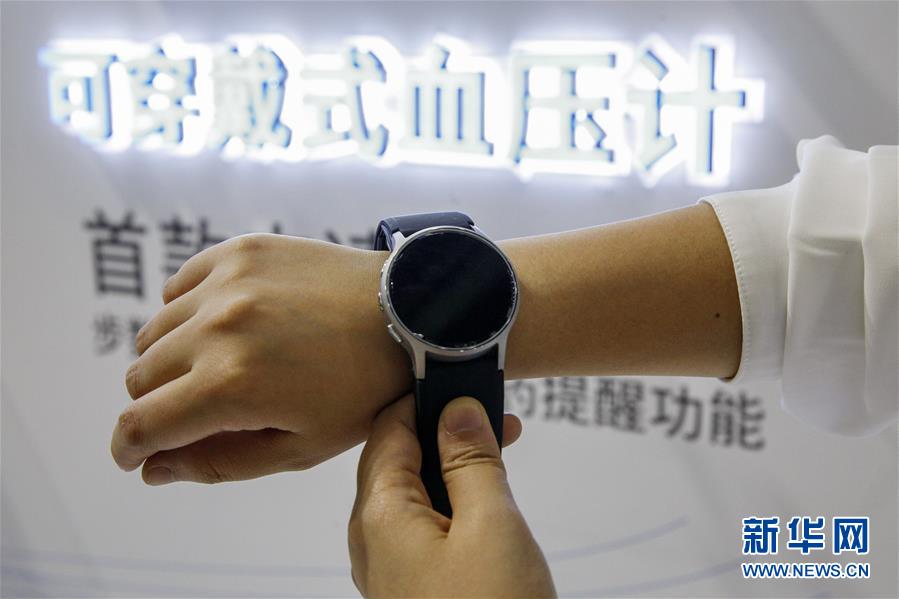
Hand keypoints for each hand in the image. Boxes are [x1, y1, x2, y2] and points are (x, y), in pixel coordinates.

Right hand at [111, 233, 410, 483]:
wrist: (408, 315)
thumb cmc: (362, 390)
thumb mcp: (299, 447)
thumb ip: (218, 462)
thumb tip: (153, 468)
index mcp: (231, 385)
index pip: (140, 424)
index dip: (128, 448)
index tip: (133, 455)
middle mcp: (217, 327)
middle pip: (140, 377)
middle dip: (158, 404)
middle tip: (200, 409)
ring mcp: (226, 282)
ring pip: (155, 331)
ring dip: (172, 357)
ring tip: (221, 364)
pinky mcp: (240, 250)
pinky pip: (179, 286)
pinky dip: (188, 311)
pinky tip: (225, 324)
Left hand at [349, 395, 554, 597]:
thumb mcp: (491, 525)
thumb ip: (472, 461)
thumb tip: (458, 411)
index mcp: (380, 516)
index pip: (391, 429)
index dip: (430, 400)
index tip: (470, 386)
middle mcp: (373, 541)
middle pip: (400, 460)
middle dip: (447, 433)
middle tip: (500, 422)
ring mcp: (389, 569)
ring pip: (414, 495)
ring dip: (453, 470)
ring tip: (500, 458)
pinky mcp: (411, 587)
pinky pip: (423, 527)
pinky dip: (452, 504)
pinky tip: (483, 503)